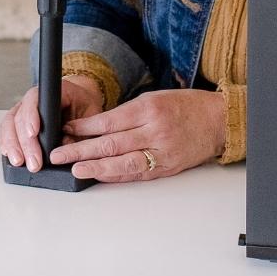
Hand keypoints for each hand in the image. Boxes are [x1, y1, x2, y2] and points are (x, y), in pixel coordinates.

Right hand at [0, 75, 104, 172]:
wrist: (78, 101)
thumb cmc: (83, 106)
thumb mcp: (90, 115)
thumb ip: (80, 129)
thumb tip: (64, 147)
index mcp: (52, 91)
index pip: (35, 99)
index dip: (32, 116)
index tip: (33, 133)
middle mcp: (33, 99)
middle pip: (21, 116)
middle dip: (25, 142)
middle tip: (33, 162)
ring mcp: (23, 109)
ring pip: (9, 124)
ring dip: (12, 145)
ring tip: (19, 163)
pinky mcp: (18, 121)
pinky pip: (5, 130)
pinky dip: (5, 143)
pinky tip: (9, 155)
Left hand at [48, 87, 227, 181]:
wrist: (216, 121)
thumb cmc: (184, 106)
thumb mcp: (153, 99)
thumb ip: (127, 114)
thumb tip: (96, 128)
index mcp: (148, 109)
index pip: (109, 121)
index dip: (85, 128)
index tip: (67, 132)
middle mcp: (154, 131)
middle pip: (111, 143)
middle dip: (81, 150)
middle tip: (60, 155)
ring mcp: (162, 152)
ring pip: (123, 163)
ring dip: (96, 168)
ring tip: (76, 170)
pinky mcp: (168, 168)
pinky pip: (138, 174)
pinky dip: (117, 176)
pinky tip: (101, 176)